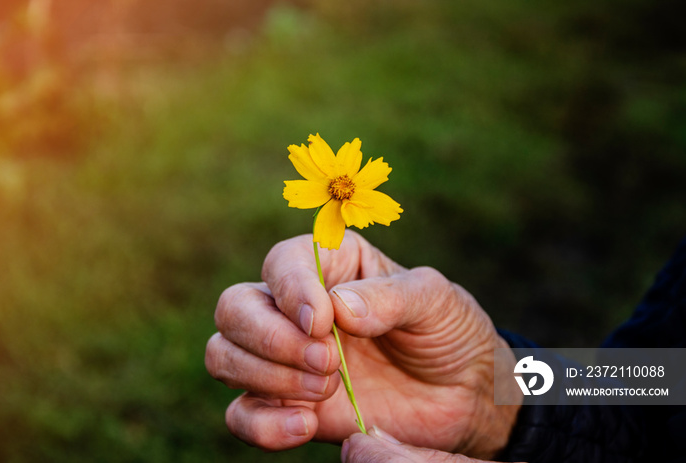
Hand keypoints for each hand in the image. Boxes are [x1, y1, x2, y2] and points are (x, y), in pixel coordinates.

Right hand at [205, 231, 520, 457]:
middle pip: (235, 308)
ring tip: (328, 388)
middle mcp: (295, 307)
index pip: (280, 263)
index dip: (290, 290)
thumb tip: (337, 308)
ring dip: (266, 376)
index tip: (322, 322)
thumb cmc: (447, 331)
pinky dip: (260, 423)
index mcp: (329, 265)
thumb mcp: (434, 300)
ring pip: (224, 354)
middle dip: (271, 338)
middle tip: (329, 362)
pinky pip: (241, 413)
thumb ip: (389, 296)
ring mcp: (285, 357)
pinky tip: (305, 424)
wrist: (464, 393)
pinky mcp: (287, 404)